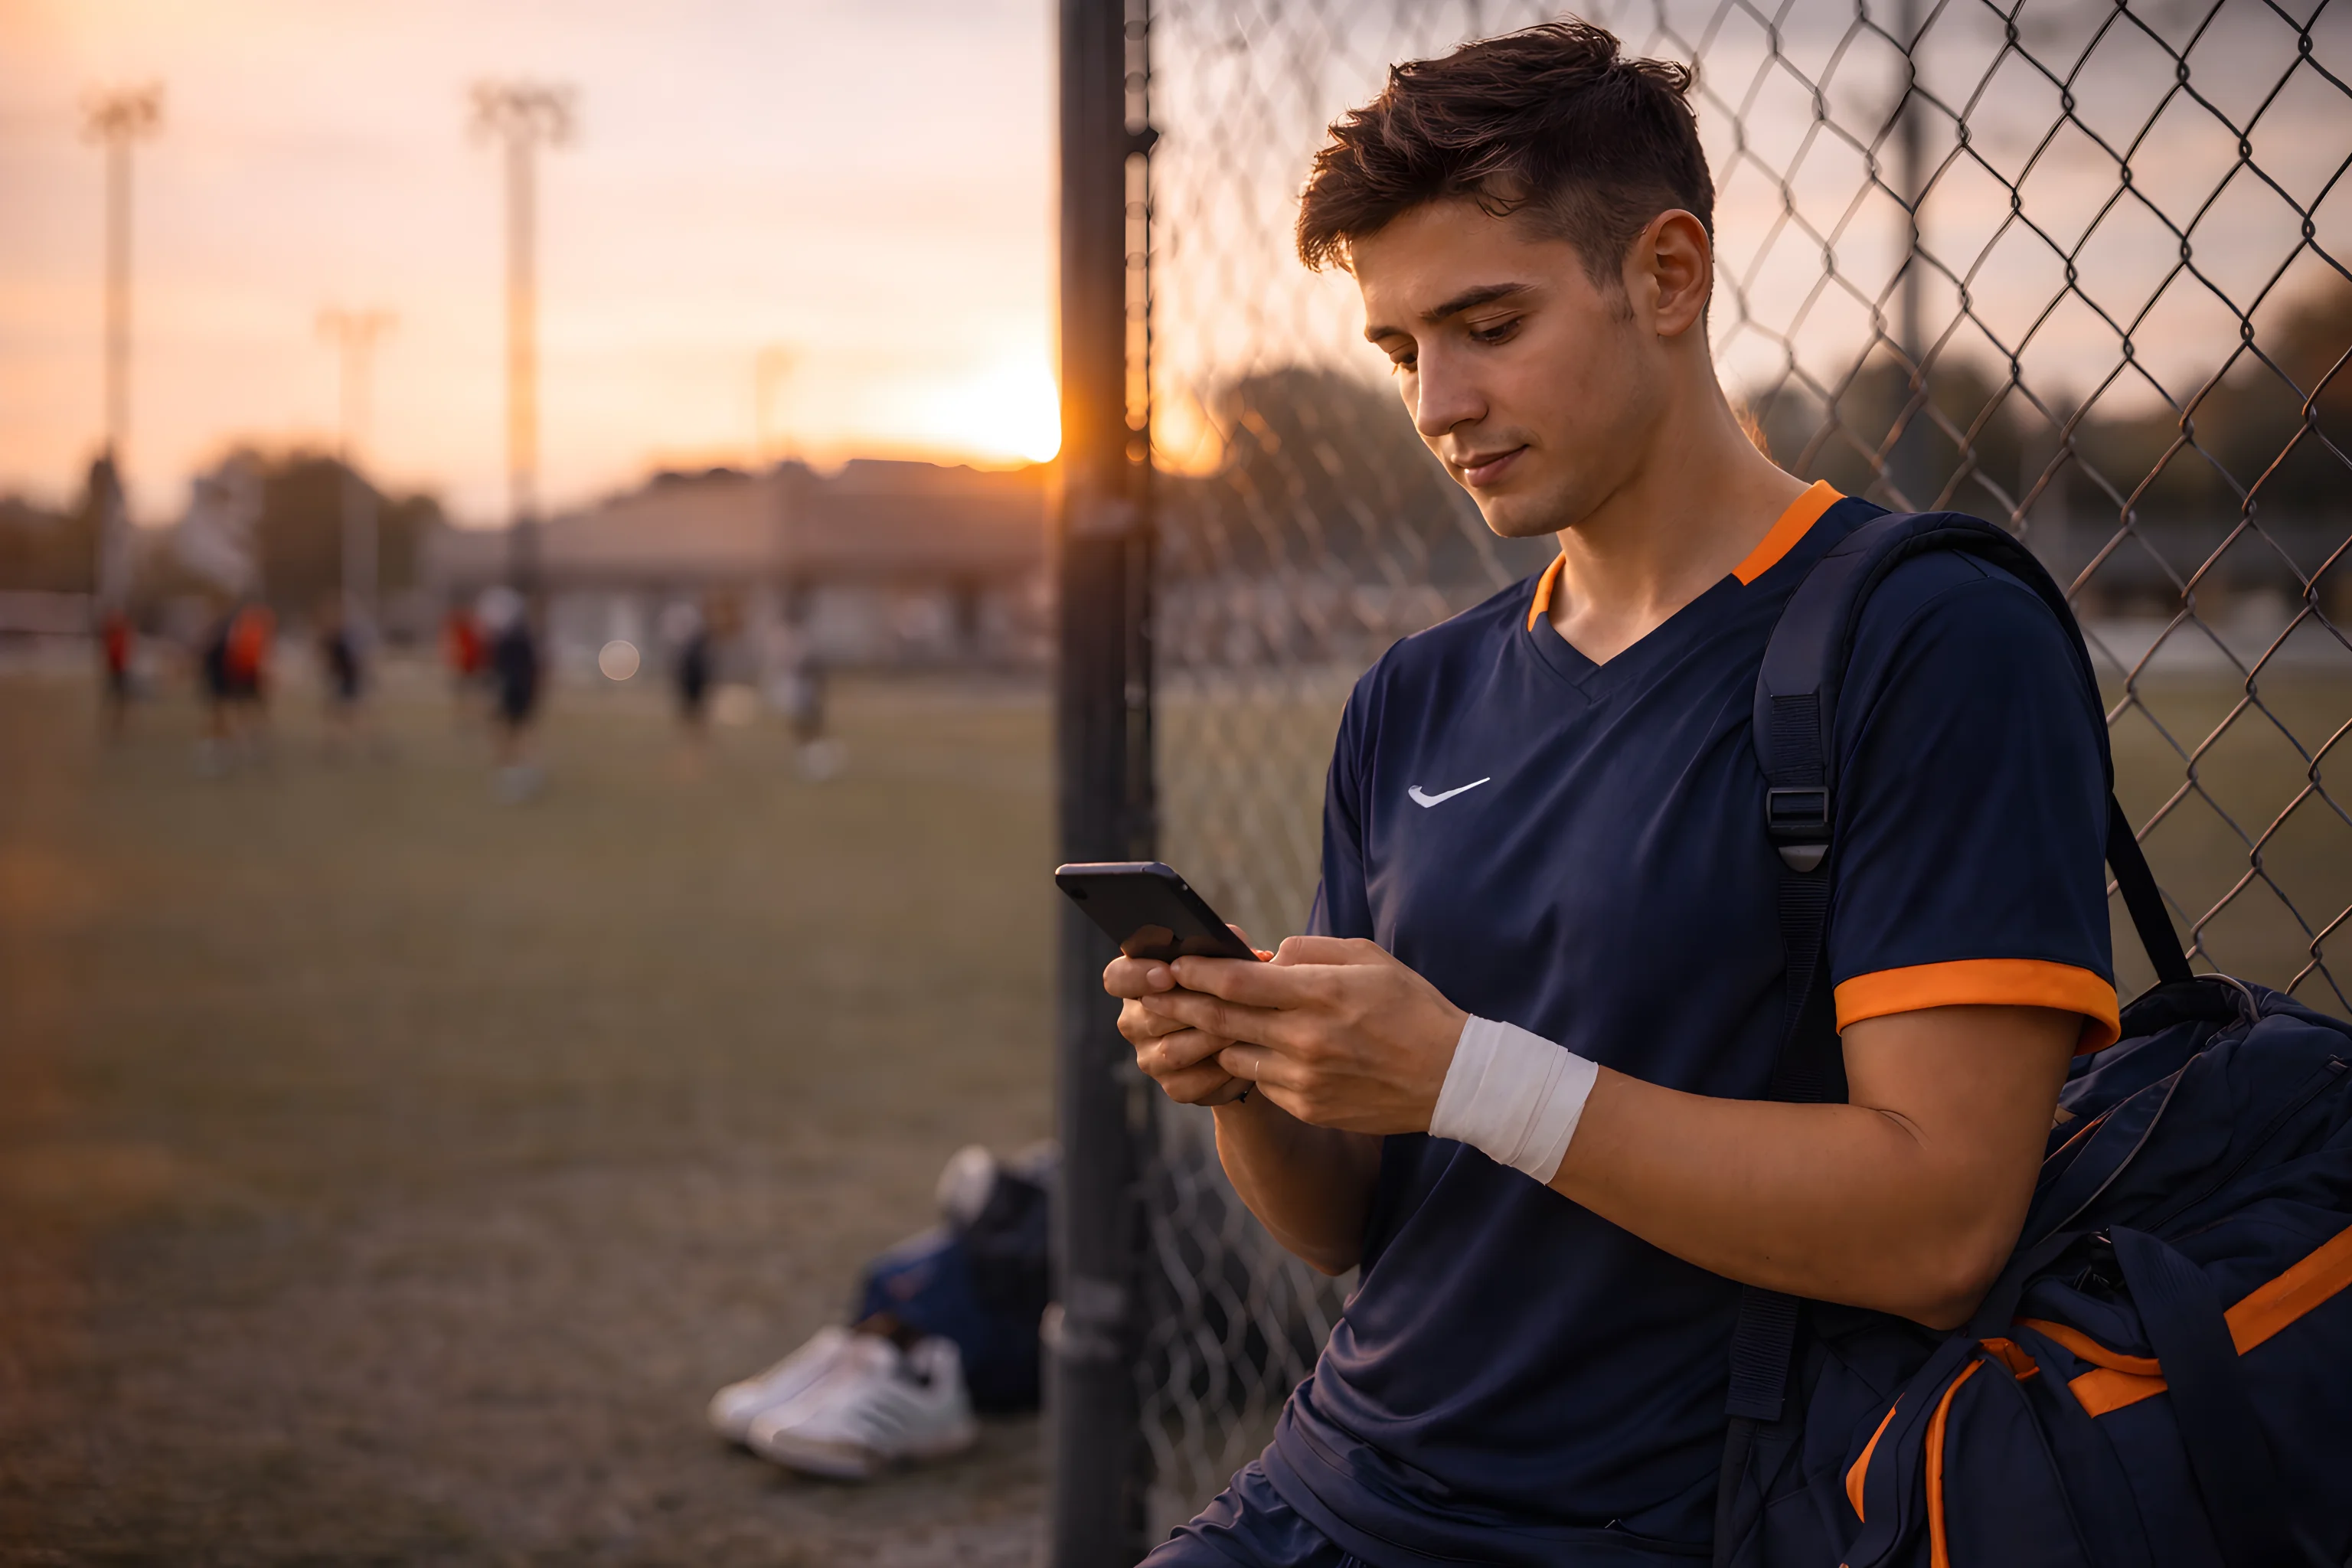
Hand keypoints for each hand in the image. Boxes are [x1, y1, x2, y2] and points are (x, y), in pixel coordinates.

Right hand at [1104, 930, 1265, 1106]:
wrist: (1251, 1042)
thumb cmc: (1231, 991)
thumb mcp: (1229, 963)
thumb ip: (1224, 947)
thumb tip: (1232, 942)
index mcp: (1138, 981)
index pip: (1116, 978)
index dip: (1137, 976)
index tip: (1169, 974)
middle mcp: (1134, 1020)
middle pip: (1150, 1017)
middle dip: (1195, 1008)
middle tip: (1231, 1001)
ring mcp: (1149, 1057)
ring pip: (1173, 1050)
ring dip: (1212, 1038)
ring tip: (1244, 1027)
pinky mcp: (1172, 1086)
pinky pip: (1191, 1082)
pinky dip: (1220, 1070)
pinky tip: (1241, 1056)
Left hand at [1139, 936, 1468, 1133]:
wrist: (1451, 1077)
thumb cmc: (1410, 1007)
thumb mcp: (1368, 959)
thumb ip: (1311, 951)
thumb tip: (1266, 957)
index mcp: (1321, 993)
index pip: (1237, 981)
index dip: (1197, 971)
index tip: (1175, 962)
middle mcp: (1306, 1038)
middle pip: (1223, 1019)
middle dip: (1183, 1004)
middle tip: (1158, 993)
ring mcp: (1305, 1079)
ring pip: (1234, 1055)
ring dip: (1216, 1037)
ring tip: (1201, 1022)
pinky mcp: (1308, 1107)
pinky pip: (1261, 1082)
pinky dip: (1252, 1064)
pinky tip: (1255, 1051)